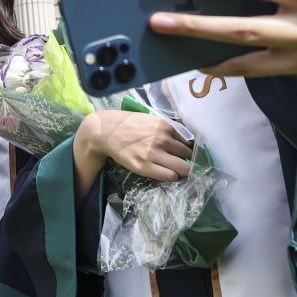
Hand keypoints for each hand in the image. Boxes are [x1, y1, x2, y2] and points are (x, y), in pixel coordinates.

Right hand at [72, 111, 191, 199]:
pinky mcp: (145, 166)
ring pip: (183, 168)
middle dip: (190, 162)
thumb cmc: (128, 124)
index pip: (188, 143)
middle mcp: (163, 140)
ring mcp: (154, 154)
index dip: (190, 151)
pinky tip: (168, 174)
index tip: (191, 156)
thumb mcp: (151, 120)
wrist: (106, 132)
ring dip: (183, 171)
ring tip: (178, 171)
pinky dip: (172, 176)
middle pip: (189, 156)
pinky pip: (169, 176)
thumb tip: (184, 141)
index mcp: (165, 127)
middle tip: (189, 166)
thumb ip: (167, 129)